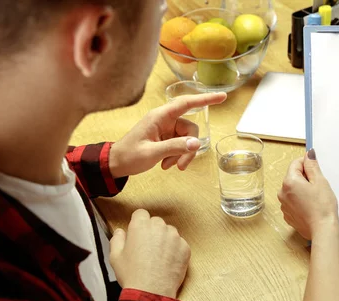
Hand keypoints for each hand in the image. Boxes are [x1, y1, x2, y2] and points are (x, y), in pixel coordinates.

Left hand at [109, 92, 226, 176]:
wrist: (116, 164)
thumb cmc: (129, 155)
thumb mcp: (152, 152)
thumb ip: (174, 147)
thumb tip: (196, 143)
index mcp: (160, 116)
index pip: (186, 103)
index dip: (205, 99)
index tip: (221, 97)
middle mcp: (165, 120)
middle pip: (190, 128)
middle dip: (188, 148)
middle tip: (181, 165)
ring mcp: (166, 129)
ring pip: (187, 139)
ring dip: (182, 154)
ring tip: (170, 166)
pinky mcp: (166, 138)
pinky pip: (181, 145)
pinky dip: (177, 156)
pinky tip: (167, 164)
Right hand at [109, 209, 190, 297]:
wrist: (151, 292)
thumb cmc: (132, 274)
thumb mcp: (115, 256)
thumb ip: (117, 239)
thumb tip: (121, 232)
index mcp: (140, 225)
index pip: (141, 214)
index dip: (138, 224)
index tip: (137, 234)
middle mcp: (159, 227)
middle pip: (156, 222)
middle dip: (152, 231)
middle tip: (147, 248)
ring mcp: (174, 236)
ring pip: (169, 232)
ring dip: (165, 240)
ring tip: (158, 257)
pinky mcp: (185, 248)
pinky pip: (179, 244)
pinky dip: (175, 251)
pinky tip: (167, 263)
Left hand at [278, 149, 338, 239]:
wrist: (322, 229)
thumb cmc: (322, 206)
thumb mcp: (320, 181)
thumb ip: (312, 166)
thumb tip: (308, 154)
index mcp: (289, 182)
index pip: (295, 164)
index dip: (307, 164)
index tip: (315, 169)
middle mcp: (282, 193)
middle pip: (293, 177)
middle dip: (305, 178)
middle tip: (318, 186)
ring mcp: (284, 205)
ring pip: (293, 190)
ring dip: (302, 190)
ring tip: (315, 198)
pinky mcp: (288, 215)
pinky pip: (293, 202)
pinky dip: (300, 201)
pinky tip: (311, 206)